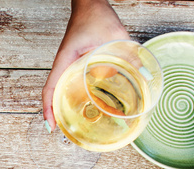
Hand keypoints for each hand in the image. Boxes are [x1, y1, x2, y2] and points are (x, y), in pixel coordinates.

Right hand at [41, 0, 127, 130]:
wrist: (90, 4)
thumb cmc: (96, 16)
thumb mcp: (116, 34)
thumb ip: (130, 54)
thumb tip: (144, 76)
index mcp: (66, 58)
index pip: (51, 87)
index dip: (49, 107)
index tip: (52, 125)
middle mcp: (63, 63)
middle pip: (52, 93)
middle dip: (53, 112)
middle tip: (60, 131)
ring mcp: (67, 64)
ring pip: (59, 89)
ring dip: (59, 105)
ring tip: (68, 123)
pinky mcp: (74, 63)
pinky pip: (69, 82)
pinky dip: (70, 95)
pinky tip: (82, 103)